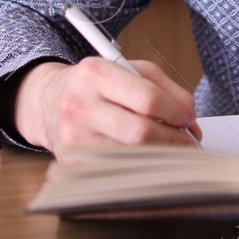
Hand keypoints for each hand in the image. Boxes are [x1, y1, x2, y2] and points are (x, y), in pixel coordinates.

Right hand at [14, 57, 201, 151]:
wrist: (47, 100)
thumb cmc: (95, 85)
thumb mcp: (128, 69)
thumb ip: (164, 89)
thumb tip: (190, 118)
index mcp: (96, 74)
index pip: (147, 98)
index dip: (176, 112)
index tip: (188, 118)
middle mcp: (80, 105)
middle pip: (140, 132)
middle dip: (173, 138)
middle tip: (186, 139)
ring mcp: (73, 137)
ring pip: (131, 155)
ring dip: (159, 154)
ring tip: (168, 146)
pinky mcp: (71, 162)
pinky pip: (117, 169)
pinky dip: (139, 165)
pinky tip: (145, 157)